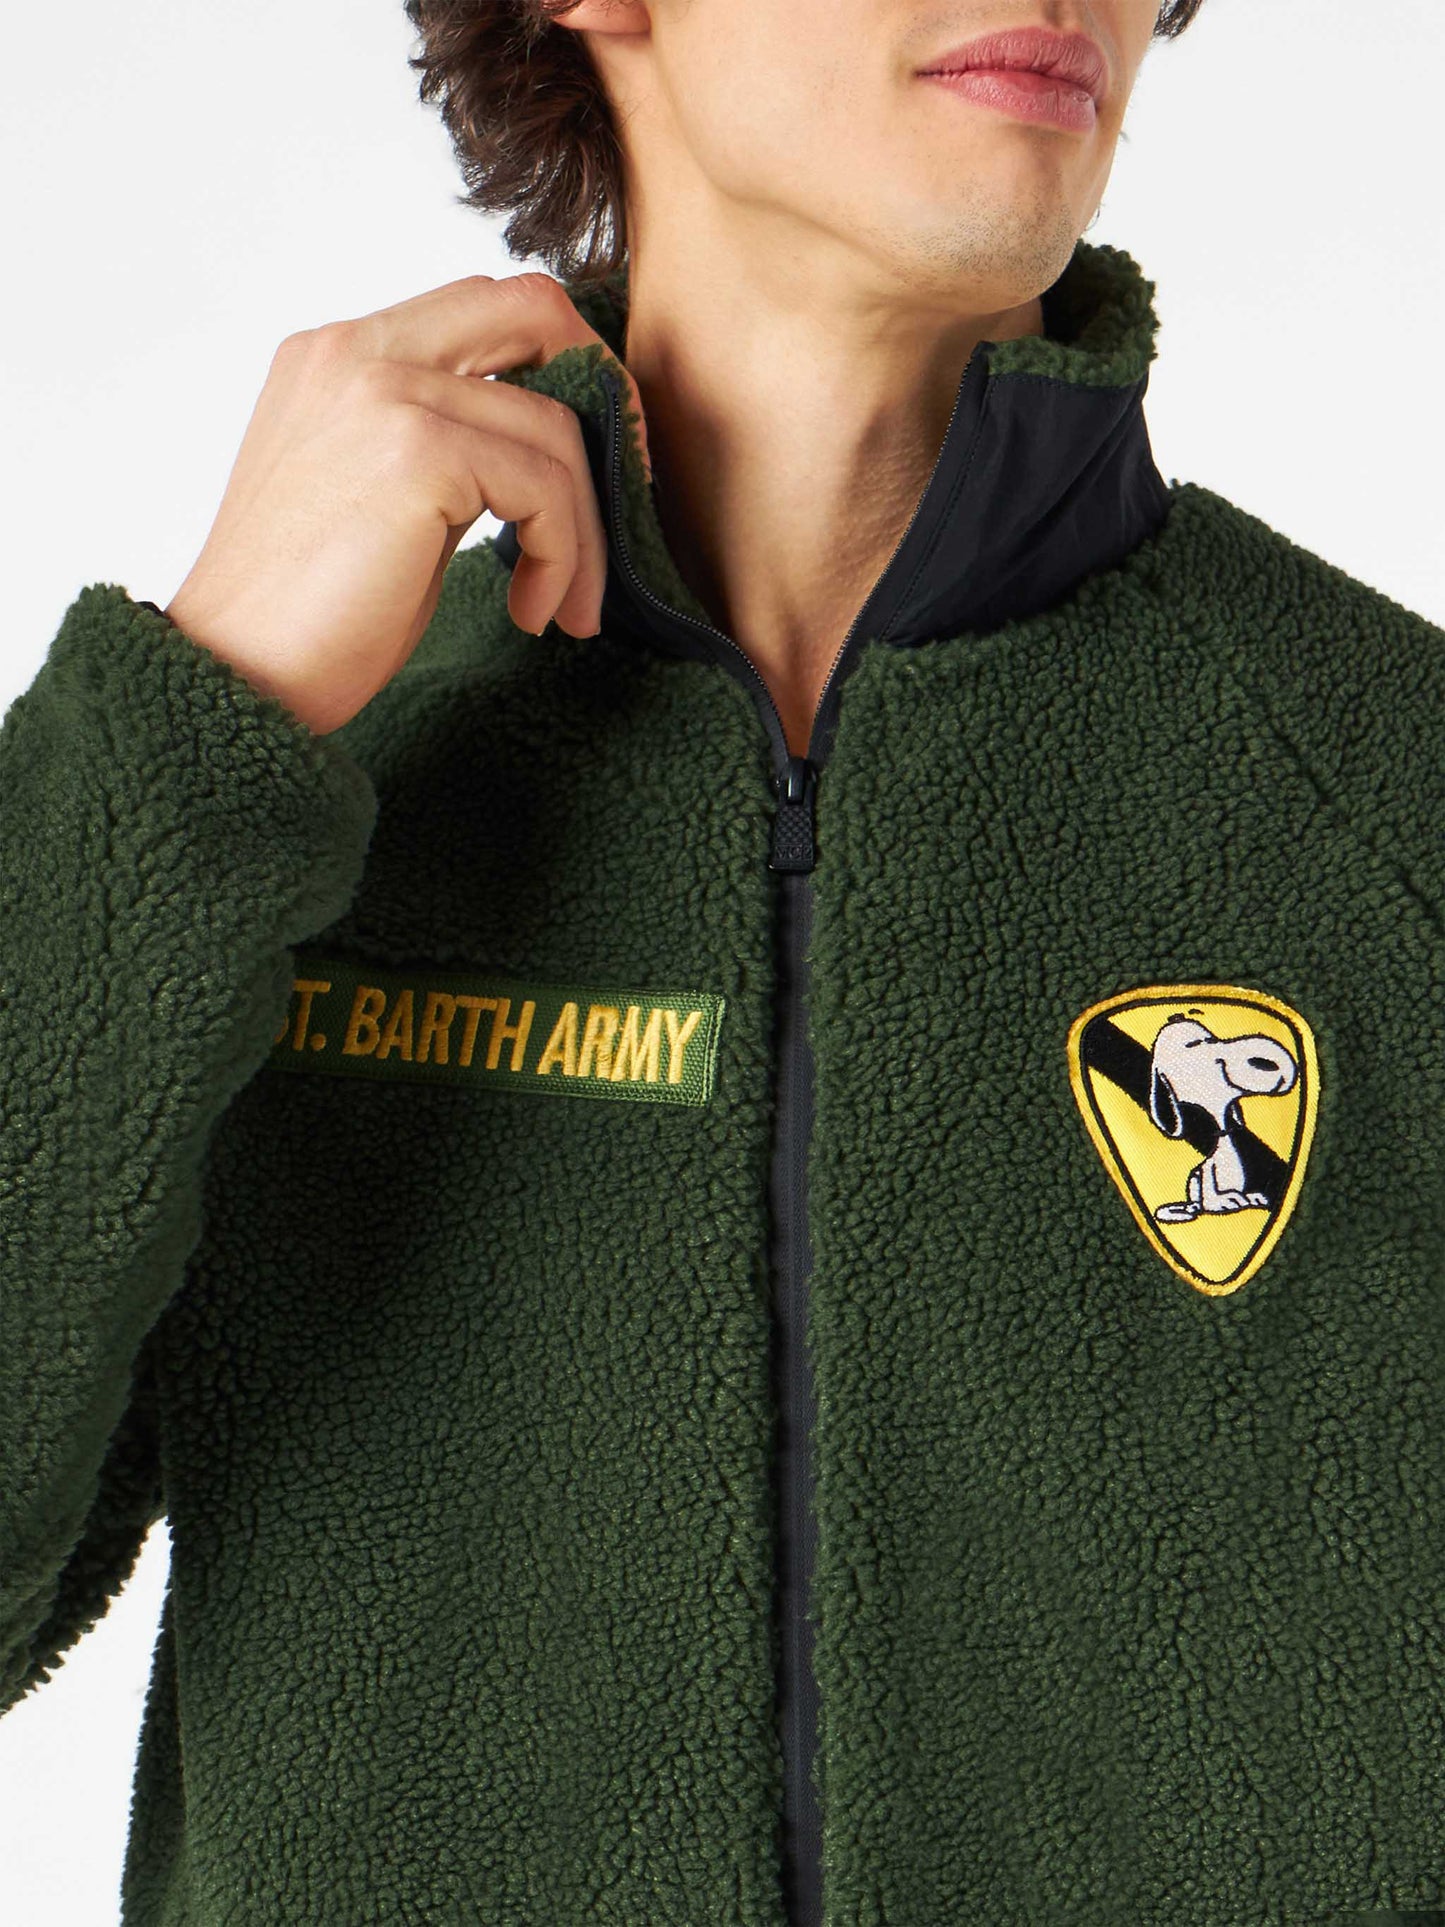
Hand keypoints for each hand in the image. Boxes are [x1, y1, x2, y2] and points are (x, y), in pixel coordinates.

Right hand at [162, 272, 647, 734]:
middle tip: (626, 490)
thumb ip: (445, 446)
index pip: (484, 309)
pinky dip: (565, 557)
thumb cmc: (306, 615)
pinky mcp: (417, 451)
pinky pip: (546, 487)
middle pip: (532, 308)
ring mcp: (384, 390)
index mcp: (338, 353)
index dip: (561, 370)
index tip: (590, 462)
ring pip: (555, 425)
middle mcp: (356, 350)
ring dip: (586, 529)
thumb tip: (549, 451)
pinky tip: (534, 613)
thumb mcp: (380, 500)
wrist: (239, 677)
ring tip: (565, 604)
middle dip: (605, 395)